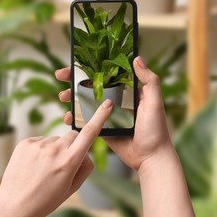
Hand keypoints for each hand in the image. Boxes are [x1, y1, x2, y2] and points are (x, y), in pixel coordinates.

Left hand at [0, 99, 112, 216]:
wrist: (15, 205)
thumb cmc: (46, 199)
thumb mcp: (72, 187)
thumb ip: (85, 167)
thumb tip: (86, 151)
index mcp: (69, 162)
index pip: (89, 134)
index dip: (100, 117)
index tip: (107, 103)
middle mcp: (54, 150)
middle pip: (73, 136)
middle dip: (73, 145)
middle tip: (63, 163)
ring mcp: (38, 145)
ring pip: (56, 139)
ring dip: (55, 149)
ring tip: (43, 168)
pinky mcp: (25, 143)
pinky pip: (41, 141)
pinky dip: (41, 150)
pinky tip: (34, 165)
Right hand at [55, 56, 171, 171]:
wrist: (151, 159)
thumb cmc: (156, 130)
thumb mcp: (154, 103)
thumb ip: (149, 81)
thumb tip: (137, 58)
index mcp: (127, 91)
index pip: (106, 74)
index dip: (91, 67)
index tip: (75, 62)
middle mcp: (116, 100)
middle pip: (91, 86)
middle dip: (74, 80)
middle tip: (60, 75)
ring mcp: (107, 115)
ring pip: (85, 102)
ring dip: (71, 98)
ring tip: (62, 97)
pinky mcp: (102, 129)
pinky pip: (86, 121)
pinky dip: (74, 118)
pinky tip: (67, 117)